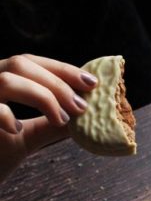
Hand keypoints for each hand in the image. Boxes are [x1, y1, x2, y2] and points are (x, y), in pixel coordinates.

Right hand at [0, 54, 97, 182]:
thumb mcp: (26, 137)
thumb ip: (51, 125)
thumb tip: (85, 115)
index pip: (31, 63)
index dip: (63, 69)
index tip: (92, 83)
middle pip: (22, 64)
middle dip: (58, 84)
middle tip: (81, 107)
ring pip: (7, 80)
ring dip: (43, 98)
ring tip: (62, 120)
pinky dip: (6, 115)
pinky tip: (17, 129)